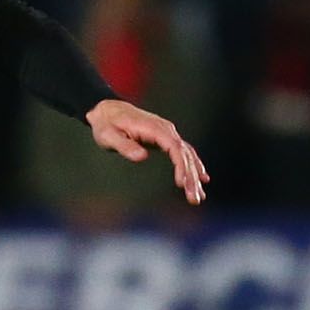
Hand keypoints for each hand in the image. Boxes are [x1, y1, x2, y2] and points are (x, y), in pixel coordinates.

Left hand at [86, 98, 208, 204]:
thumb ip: (125, 145)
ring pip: (187, 155)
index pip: (174, 147)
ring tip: (198, 197)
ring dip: (194, 175)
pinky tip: (203, 179)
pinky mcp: (165, 138)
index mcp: (153, 128)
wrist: (107, 110)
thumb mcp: (108, 135)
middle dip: (191, 177)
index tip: (182, 183)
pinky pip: (183, 153)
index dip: (181, 165)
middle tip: (194, 199)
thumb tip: (142, 156)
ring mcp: (167, 133)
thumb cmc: (106, 124)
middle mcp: (165, 129)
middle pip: (184, 154)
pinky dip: (193, 166)